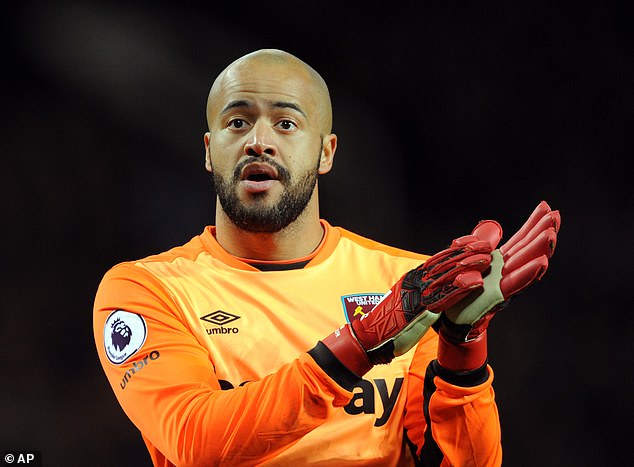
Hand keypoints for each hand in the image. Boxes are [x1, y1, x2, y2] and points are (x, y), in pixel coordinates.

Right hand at [321, 232, 494, 375]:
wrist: (371, 336)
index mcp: (413, 278)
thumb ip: (423, 292)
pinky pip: (443, 297)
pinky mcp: (420, 309)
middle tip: (486, 245)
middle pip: (444, 263)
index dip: (457, 250)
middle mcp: (415, 281)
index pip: (438, 259)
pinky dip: (460, 289)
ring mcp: (417, 294)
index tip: (473, 242)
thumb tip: (439, 288)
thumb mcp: (407, 300)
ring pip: (446, 276)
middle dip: (466, 253)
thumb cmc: (389, 322)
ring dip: (467, 266)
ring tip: (485, 259)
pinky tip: (474, 282)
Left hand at [438, 201, 560, 370]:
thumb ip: (480, 244)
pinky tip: (542, 263)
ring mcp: (503, 285)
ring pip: (525, 265)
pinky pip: (515, 284)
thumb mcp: (467, 259)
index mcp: (499, 262)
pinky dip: (528, 274)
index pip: (520, 239)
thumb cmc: (459, 291)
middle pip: (527, 249)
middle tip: (556, 216)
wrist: (449, 318)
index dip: (533, 223)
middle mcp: (505, 272)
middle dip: (542, 232)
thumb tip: (492, 227)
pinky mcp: (497, 298)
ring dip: (540, 250)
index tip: (547, 207)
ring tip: (552, 235)